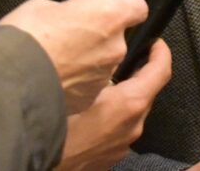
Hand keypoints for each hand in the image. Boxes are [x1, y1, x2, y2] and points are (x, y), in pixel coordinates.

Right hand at [0, 0, 149, 113]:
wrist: (8, 84)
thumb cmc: (25, 36)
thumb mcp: (43, 7)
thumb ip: (72, 5)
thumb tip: (85, 0)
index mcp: (109, 17)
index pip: (137, 6)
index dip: (126, 4)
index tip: (116, 4)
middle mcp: (115, 47)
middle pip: (118, 37)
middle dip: (100, 33)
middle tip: (74, 32)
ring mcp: (105, 76)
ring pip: (105, 62)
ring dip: (90, 58)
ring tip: (59, 59)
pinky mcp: (91, 99)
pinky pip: (91, 84)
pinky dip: (80, 80)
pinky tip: (56, 78)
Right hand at [58, 39, 171, 170]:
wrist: (38, 170)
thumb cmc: (55, 129)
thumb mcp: (76, 88)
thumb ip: (98, 72)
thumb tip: (105, 60)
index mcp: (130, 104)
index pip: (161, 70)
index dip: (161, 51)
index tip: (155, 40)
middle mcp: (134, 124)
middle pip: (147, 90)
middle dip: (139, 71)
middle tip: (122, 56)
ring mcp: (125, 143)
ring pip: (133, 109)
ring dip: (124, 93)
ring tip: (101, 82)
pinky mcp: (114, 155)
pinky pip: (121, 127)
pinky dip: (114, 114)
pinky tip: (91, 110)